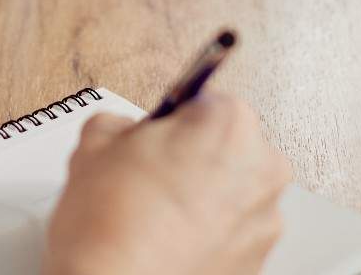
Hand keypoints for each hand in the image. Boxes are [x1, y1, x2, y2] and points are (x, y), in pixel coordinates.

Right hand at [44, 93, 290, 274]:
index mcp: (230, 125)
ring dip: (205, 198)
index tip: (159, 133)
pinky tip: (170, 240)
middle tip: (151, 175)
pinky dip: (209, 235)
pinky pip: (234, 233)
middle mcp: (262, 170)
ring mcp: (264, 222)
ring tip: (156, 214)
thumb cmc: (109, 226)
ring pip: (233, 192)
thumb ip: (122, 122)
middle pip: (228, 146)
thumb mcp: (96, 142)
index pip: (205, 101)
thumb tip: (126, 131)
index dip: (173, 120)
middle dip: (194, 156)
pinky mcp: (257, 263)